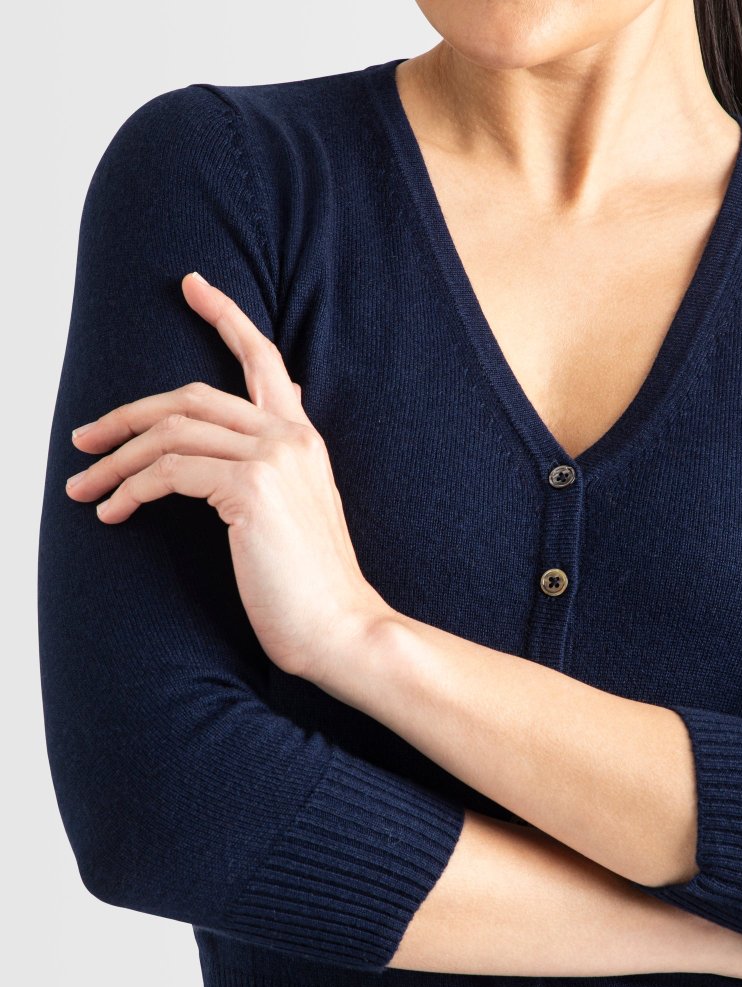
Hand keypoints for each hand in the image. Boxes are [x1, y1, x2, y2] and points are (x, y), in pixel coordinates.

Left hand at [65, 271, 392, 682]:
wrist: (343, 628)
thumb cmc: (311, 587)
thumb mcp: (295, 515)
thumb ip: (270, 472)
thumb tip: (230, 451)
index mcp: (303, 439)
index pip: (264, 361)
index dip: (226, 316)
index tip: (192, 286)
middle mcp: (290, 437)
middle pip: (190, 396)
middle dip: (127, 414)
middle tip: (85, 437)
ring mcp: (273, 458)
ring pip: (170, 433)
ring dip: (115, 459)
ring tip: (82, 487)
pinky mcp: (251, 489)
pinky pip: (169, 472)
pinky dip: (130, 489)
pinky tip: (113, 513)